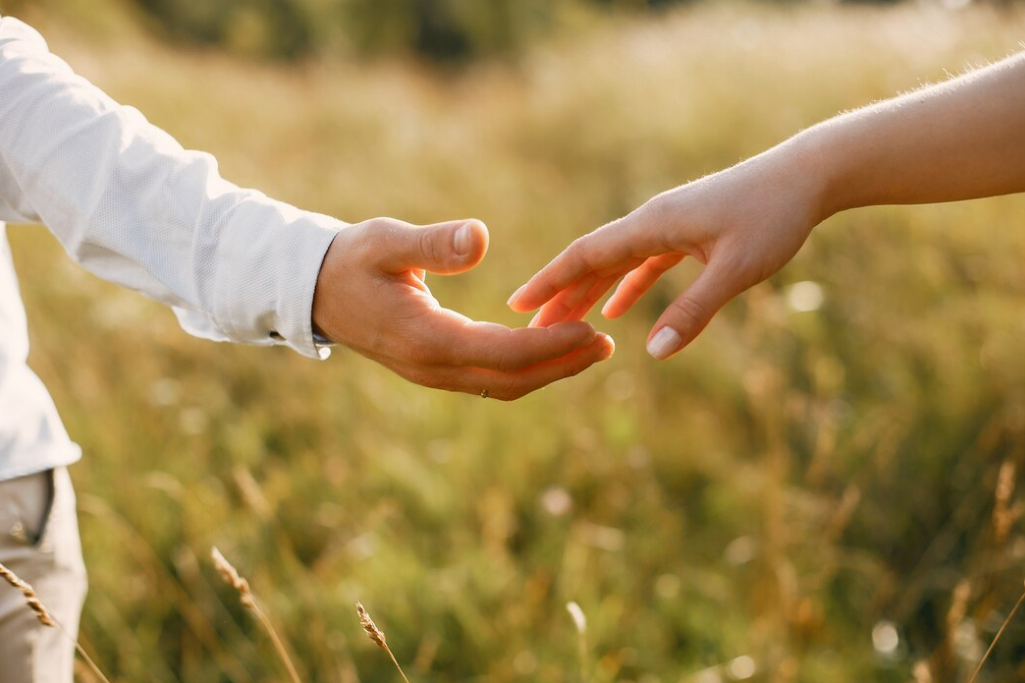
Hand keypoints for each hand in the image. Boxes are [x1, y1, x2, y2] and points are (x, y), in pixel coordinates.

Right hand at [312, 217, 614, 399]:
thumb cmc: (350, 259)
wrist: (314, 291)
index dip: (550, 345)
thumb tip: (480, 238)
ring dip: (548, 371)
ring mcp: (434, 374)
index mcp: (425, 339)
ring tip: (591, 348)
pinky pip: (490, 379)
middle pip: (511, 380)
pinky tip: (550, 346)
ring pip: (503, 386)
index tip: (591, 330)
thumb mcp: (385, 241)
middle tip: (608, 345)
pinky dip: (525, 367)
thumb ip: (431, 243)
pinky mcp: (436, 369)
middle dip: (562, 366)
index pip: (502, 353)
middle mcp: (432, 367)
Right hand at [508, 143, 824, 359]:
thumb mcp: (735, 269)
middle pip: (592, 261)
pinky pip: (643, 262)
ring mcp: (668, 225)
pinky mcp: (686, 231)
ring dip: (588, 293)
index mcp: (653, 224)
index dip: (550, 281)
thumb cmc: (773, 216)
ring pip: (615, 262)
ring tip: (563, 323)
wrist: (806, 176)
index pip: (586, 255)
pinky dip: (625, 286)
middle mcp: (652, 221)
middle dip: (561, 295)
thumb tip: (654, 351)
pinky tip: (618, 311)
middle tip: (531, 329)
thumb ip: (694, 310)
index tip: (517, 304)